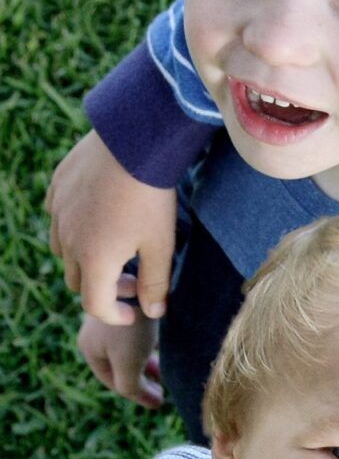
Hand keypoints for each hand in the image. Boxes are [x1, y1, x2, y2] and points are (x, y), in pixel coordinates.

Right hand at [46, 130, 175, 324]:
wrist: (134, 142)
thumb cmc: (152, 197)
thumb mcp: (162, 244)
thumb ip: (156, 284)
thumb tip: (153, 313)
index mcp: (94, 260)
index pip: (94, 306)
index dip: (115, 315)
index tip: (133, 312)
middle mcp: (68, 240)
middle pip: (78, 281)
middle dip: (103, 288)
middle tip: (132, 281)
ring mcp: (58, 214)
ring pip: (64, 251)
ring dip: (87, 260)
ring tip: (117, 249)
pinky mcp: (57, 190)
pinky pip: (59, 219)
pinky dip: (76, 229)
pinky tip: (102, 218)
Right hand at [77, 283, 162, 408]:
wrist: (141, 280)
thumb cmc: (134, 325)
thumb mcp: (128, 363)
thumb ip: (129, 386)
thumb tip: (141, 396)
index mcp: (88, 346)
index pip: (111, 379)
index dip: (136, 394)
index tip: (160, 402)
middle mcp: (96, 328)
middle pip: (120, 361)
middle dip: (142, 376)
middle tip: (164, 388)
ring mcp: (112, 312)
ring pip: (132, 343)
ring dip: (148, 358)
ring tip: (169, 366)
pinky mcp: (132, 297)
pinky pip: (141, 325)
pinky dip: (153, 338)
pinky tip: (171, 339)